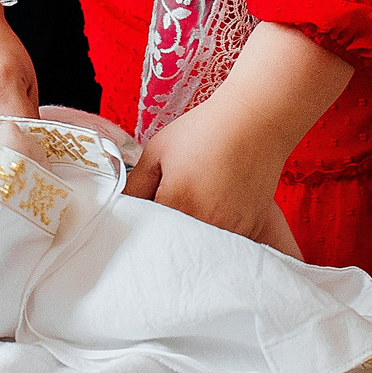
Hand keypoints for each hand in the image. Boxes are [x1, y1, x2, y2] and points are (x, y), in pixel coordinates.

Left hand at [124, 92, 305, 256]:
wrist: (252, 121)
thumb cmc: (203, 131)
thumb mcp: (157, 150)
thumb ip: (135, 185)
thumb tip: (119, 210)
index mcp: (178, 200)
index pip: (149, 234)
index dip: (142, 231)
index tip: (141, 224)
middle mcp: (206, 220)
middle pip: (174, 247)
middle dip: (165, 240)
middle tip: (164, 221)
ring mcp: (231, 228)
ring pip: (200, 250)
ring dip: (191, 243)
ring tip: (194, 211)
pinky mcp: (250, 229)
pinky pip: (224, 248)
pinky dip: (215, 239)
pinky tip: (213, 215)